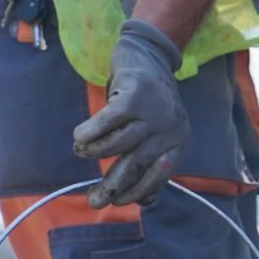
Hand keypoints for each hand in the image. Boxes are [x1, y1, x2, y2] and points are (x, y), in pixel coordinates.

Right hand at [72, 20, 189, 208]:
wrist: (149, 56)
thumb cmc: (147, 103)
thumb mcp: (156, 133)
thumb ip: (150, 160)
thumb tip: (142, 200)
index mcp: (179, 144)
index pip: (157, 177)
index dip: (137, 193)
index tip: (116, 203)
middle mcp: (170, 131)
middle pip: (137, 165)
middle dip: (113, 186)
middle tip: (94, 202)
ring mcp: (153, 113)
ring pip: (119, 144)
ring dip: (95, 153)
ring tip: (81, 152)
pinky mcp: (134, 96)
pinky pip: (107, 122)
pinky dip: (89, 133)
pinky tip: (79, 138)